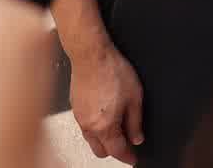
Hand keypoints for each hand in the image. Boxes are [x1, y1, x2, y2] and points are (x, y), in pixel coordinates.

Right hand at [68, 44, 145, 161]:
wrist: (91, 54)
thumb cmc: (112, 70)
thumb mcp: (134, 97)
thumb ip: (135, 121)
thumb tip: (137, 137)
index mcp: (105, 126)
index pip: (118, 151)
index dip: (128, 157)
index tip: (133, 159)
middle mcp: (89, 126)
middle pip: (101, 150)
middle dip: (114, 150)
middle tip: (126, 142)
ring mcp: (79, 117)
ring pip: (90, 139)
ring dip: (103, 139)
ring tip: (116, 127)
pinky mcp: (74, 108)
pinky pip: (85, 126)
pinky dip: (95, 127)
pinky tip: (104, 115)